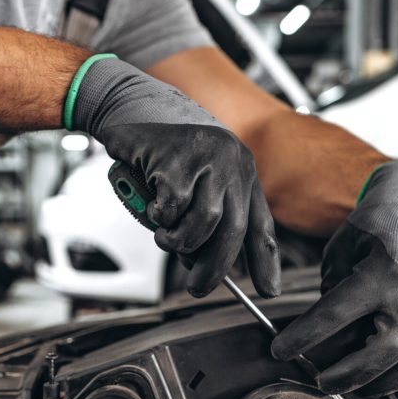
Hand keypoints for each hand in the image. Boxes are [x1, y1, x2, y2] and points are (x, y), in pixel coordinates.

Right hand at [67, 56, 280, 297]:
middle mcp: (233, 162)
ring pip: (205, 222)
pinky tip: (153, 207)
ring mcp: (208, 157)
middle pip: (234, 229)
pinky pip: (173, 207)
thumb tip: (204, 264)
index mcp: (243, 171)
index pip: (261, 224)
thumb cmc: (160, 150)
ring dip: (180, 241)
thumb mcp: (194, 182)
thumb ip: (205, 218)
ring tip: (166, 237)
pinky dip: (160, 217)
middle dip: (214, 267)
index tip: (268, 291)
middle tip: (197, 287)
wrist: (130, 107)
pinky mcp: (178, 157)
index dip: (266, 262)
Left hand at [271, 161, 397, 398]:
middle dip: (346, 375)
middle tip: (322, 383)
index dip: (303, 337)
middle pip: (381, 352)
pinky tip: (395, 387)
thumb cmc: (375, 228)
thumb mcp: (340, 250)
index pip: (334, 315)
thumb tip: (320, 333)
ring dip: (382, 384)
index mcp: (383, 271)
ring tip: (356, 388)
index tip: (280, 351)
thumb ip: (331, 291)